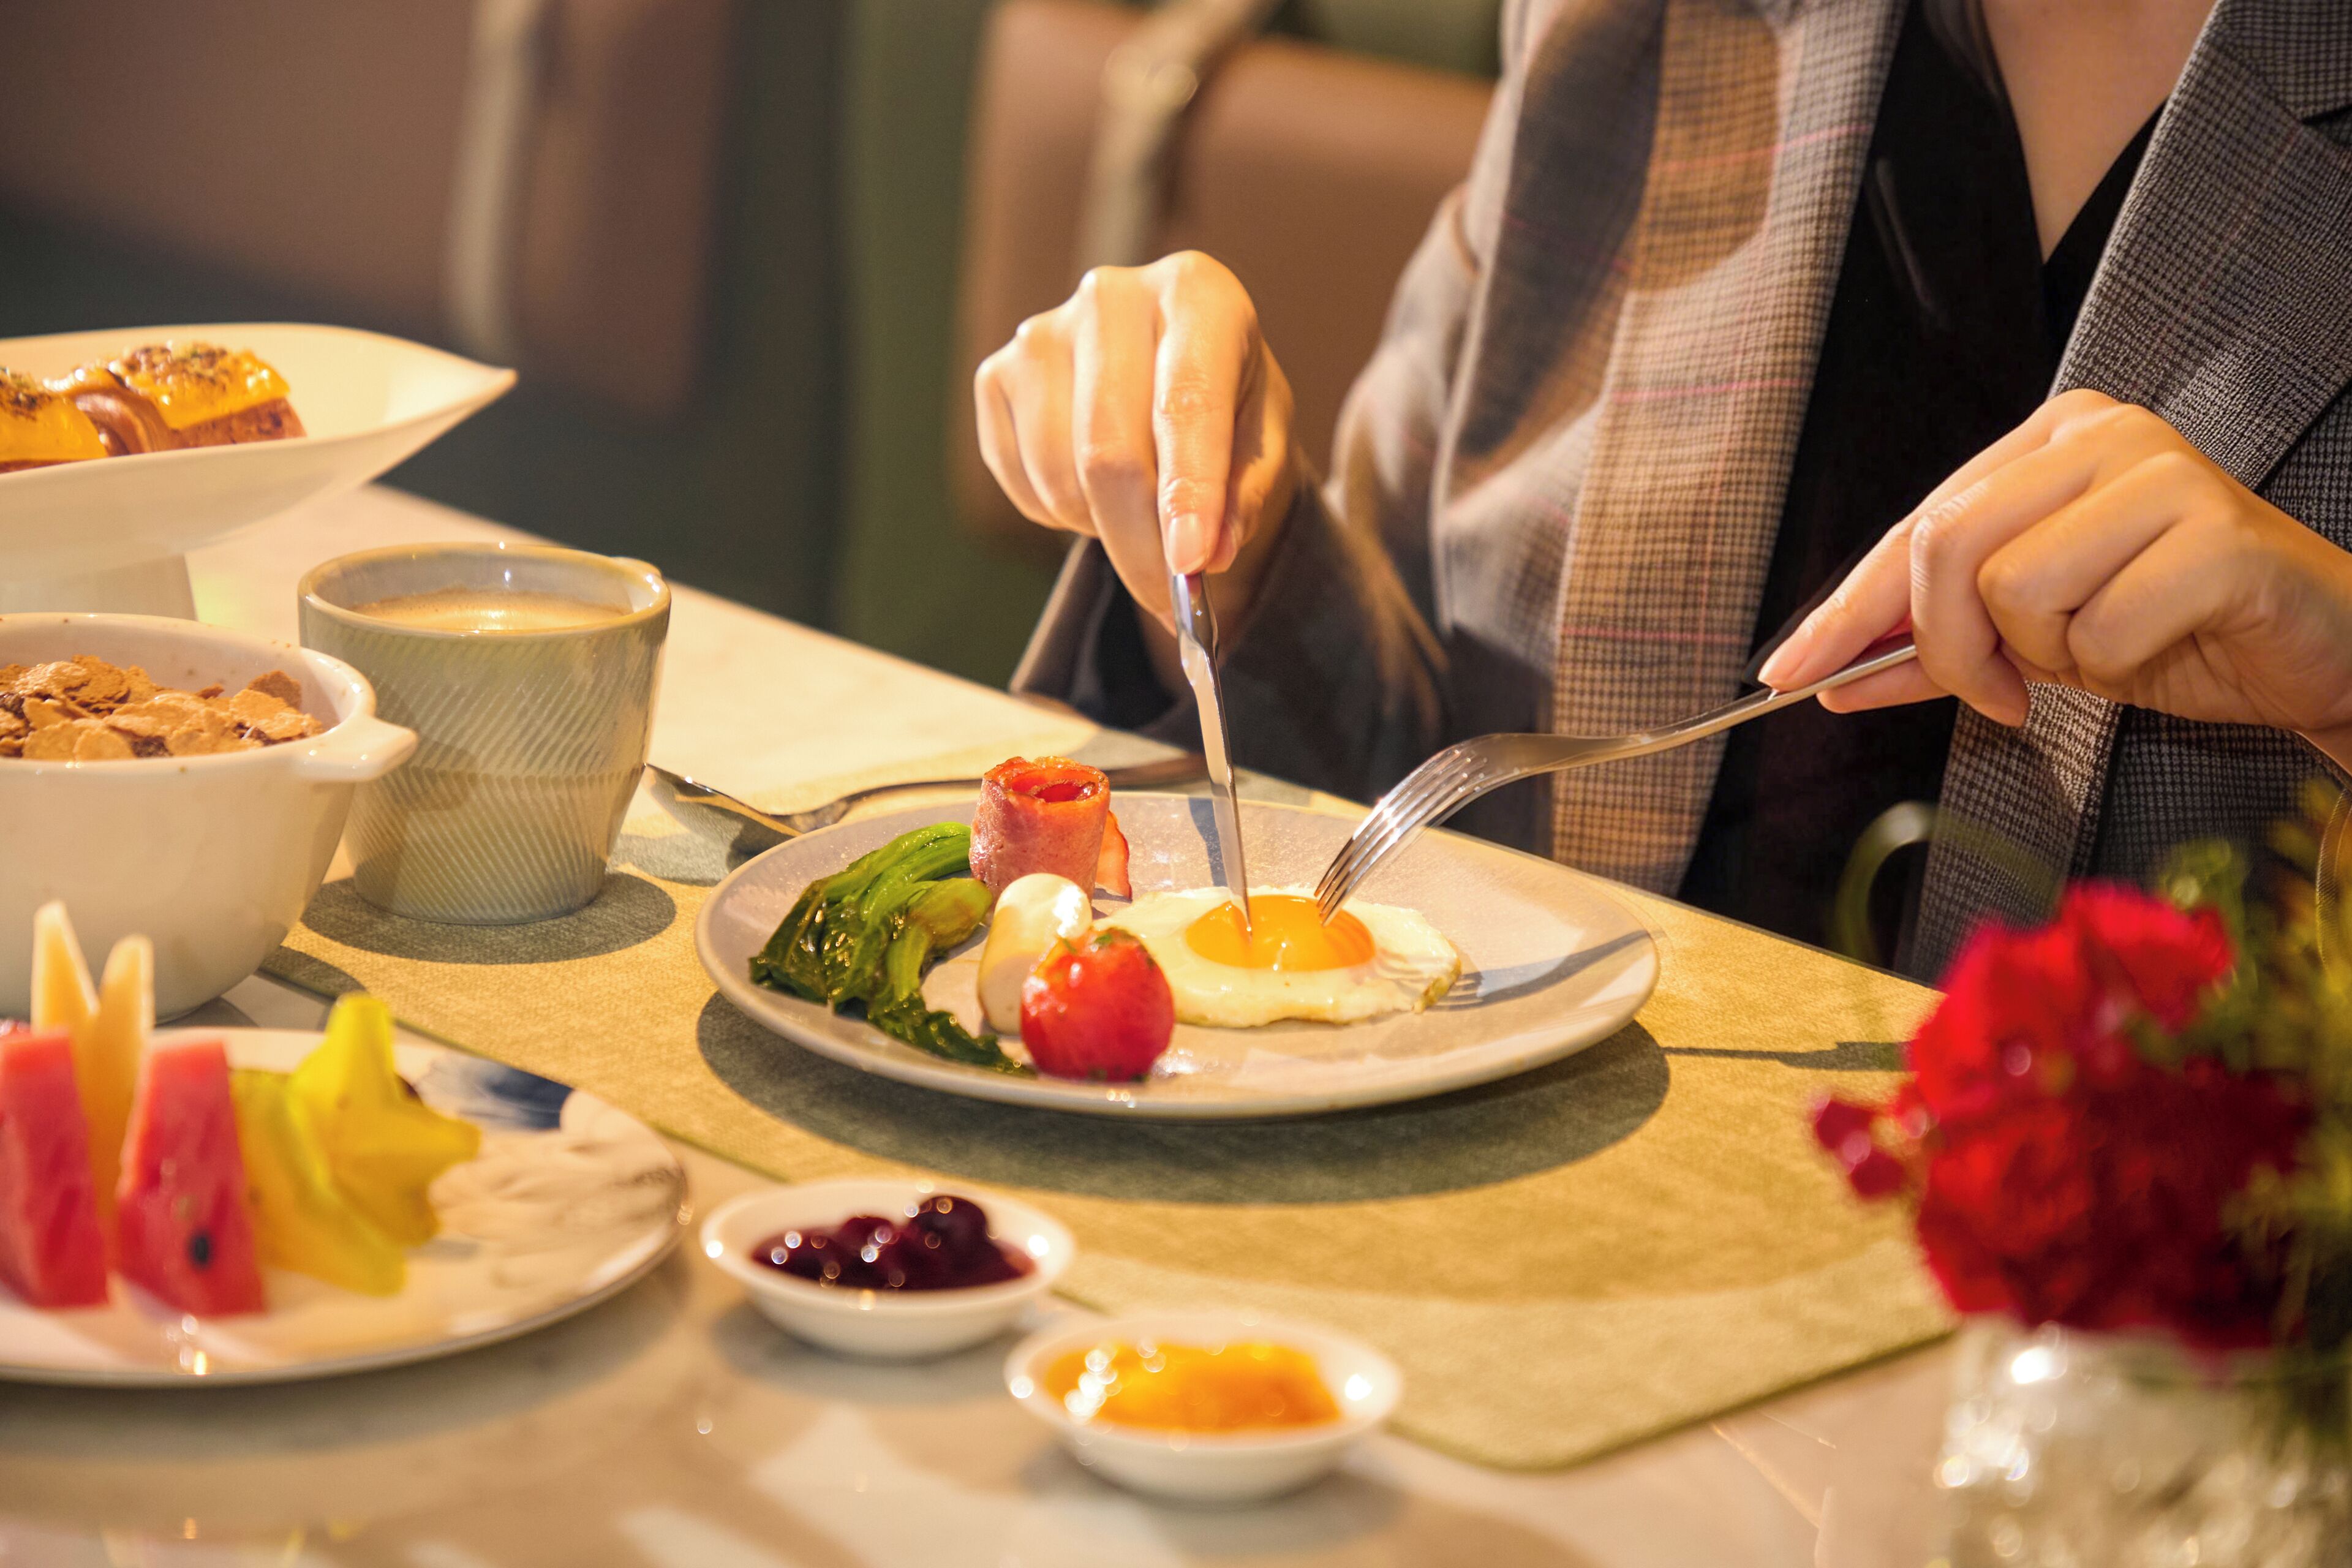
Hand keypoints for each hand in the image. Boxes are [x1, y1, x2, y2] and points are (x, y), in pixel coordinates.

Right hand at [973, 252, 1297, 630]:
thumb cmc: (1229, 411)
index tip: (1190, 564)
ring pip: (1061, 477)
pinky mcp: (996, 374)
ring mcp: (1042, 332)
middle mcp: (1111, 296)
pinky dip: (1059, 513)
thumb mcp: (1263, 447)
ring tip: (1138, 509)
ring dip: (1102, 528)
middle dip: (1141, 545)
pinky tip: (1093, 486)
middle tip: (1171, 602)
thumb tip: (1206, 556)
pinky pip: (1021, 482)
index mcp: (1197, 293)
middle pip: (1109, 452)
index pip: (1185, 403)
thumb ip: (1243, 497)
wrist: (1170, 384)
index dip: (1186, 491)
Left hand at [1757, 390, 2351, 769]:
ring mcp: (2163, 472)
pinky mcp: (2217, 533)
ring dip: (2048, 655)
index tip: (1787, 673)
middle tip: (1999, 693)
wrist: (2316, 651)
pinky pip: (2099, 627)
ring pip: (2014, 589)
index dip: (1845, 608)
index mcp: (2049, 442)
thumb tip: (1829, 674)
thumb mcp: (2033, 642)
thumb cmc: (2173, 631)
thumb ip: (1932, 650)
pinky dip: (2116, 664)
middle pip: (1946, 547)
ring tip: (2108, 647)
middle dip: (1948, 645)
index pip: (1915, 527)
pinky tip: (2163, 645)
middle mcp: (2100, 435)